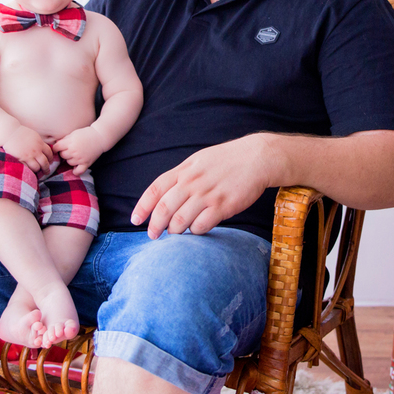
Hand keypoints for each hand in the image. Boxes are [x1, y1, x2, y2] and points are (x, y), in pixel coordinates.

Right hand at [2, 126, 54, 173]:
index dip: (51, 158)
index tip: (50, 161)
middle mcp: (36, 151)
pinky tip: (30, 171)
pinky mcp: (20, 160)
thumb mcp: (34, 135)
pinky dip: (30, 171)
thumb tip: (43, 148)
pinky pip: (28, 168)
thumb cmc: (20, 132)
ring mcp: (28, 156)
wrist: (9, 132)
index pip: (49, 153)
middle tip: (47, 171)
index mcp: (40, 143)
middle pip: (45, 162)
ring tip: (38, 173)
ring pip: (37, 167)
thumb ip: (39, 142)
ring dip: (38, 170)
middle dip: (47, 168)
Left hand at [53, 126, 106, 174]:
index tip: (58, 148)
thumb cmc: (86, 134)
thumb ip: (64, 140)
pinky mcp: (86, 164)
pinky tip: (76, 167)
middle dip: (64, 152)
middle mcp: (74, 151)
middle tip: (70, 149)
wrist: (100, 136)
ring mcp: (80, 158)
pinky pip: (78, 172)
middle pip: (62, 155)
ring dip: (71, 159)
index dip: (56, 148)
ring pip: (69, 162)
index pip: (56, 148)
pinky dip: (75, 171)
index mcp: (70, 142)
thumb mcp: (73, 133)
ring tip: (76, 154)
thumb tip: (55, 146)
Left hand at [131, 134, 275, 238]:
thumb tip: (164, 197)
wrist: (257, 158)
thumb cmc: (227, 160)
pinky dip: (195, 231)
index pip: (156, 189)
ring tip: (177, 233)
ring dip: (175, 231)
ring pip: (181, 220)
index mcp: (185, 170)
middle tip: (153, 235)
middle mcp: (193, 182)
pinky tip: (198, 229)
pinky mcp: (223, 205)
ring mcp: (208, 194)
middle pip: (165, 208)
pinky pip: (201, 225)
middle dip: (155, 225)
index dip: (142, 206)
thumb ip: (181, 177)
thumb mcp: (199, 162)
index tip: (135, 220)